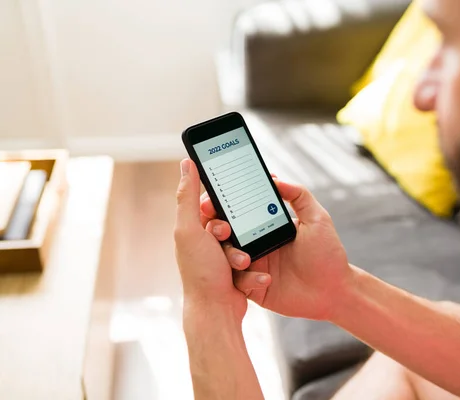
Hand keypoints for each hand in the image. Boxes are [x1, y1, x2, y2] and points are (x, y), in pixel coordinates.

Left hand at [174, 159, 269, 325]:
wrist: (216, 312)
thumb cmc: (200, 273)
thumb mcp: (190, 230)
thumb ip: (187, 196)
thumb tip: (186, 163)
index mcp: (193, 229)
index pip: (212, 204)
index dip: (220, 208)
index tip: (225, 216)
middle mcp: (207, 242)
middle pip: (233, 222)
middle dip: (236, 235)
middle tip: (228, 244)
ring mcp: (223, 257)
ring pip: (246, 241)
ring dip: (245, 254)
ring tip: (240, 265)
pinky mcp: (238, 271)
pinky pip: (254, 261)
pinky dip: (253, 271)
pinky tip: (251, 279)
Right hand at [200, 174, 350, 320]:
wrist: (334, 290)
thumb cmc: (328, 253)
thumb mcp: (317, 219)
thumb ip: (299, 195)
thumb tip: (275, 179)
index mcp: (263, 225)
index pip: (235, 210)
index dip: (220, 202)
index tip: (214, 198)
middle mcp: (253, 243)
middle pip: (222, 232)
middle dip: (214, 226)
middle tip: (222, 228)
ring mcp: (252, 266)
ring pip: (224, 258)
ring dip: (229, 255)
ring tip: (245, 259)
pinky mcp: (253, 288)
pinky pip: (238, 282)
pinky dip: (247, 279)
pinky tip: (267, 279)